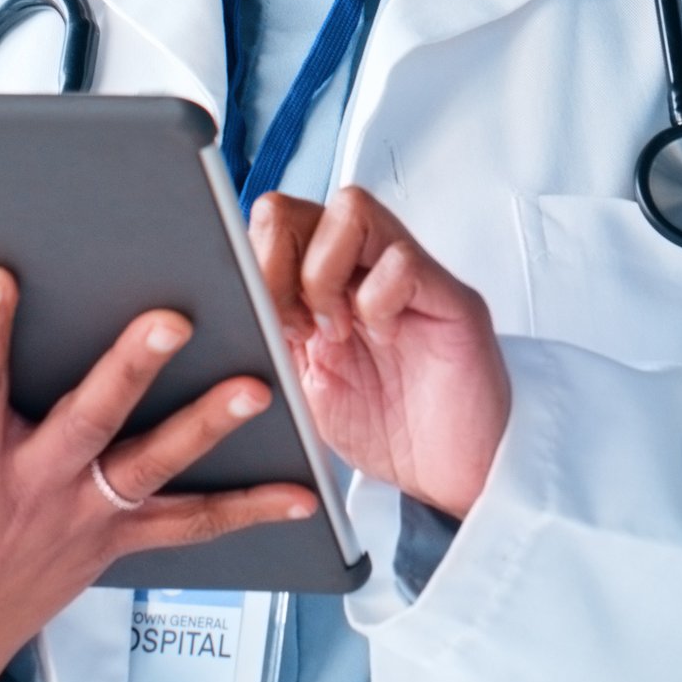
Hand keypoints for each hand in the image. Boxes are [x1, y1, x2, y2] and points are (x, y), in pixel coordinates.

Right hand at [0, 267, 315, 681]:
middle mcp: (31, 485)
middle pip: (89, 419)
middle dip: (130, 367)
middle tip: (172, 317)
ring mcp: (79, 516)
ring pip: (152, 464)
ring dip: (206, 425)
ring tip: (258, 387)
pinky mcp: (112, 542)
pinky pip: (189, 527)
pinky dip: (247, 510)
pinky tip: (302, 493)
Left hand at [247, 187, 509, 517]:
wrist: (454, 475)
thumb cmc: (386, 430)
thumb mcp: (302, 387)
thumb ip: (272, 340)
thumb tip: (227, 307)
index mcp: (319, 286)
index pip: (272, 227)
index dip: (252, 263)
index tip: (254, 316)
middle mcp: (362, 269)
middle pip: (298, 206)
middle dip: (278, 261)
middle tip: (293, 323)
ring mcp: (408, 276)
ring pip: (351, 209)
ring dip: (324, 272)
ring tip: (336, 330)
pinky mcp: (449, 297)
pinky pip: (402, 261)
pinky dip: (377, 300)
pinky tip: (381, 337)